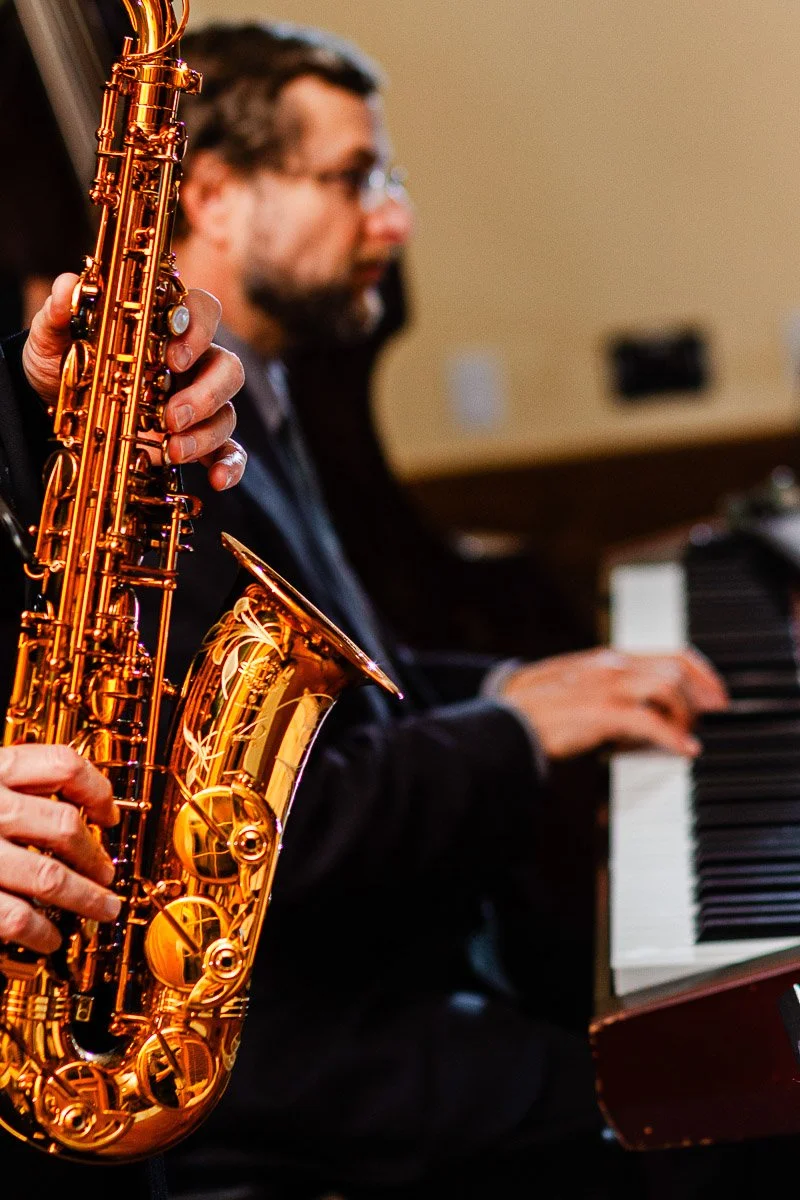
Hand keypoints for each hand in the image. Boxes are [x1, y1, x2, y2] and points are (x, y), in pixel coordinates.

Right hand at [0, 744, 120, 952]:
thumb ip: (8, 783)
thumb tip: (73, 802)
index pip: (62, 764)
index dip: (97, 789)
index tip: (107, 813)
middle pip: (66, 825)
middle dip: (96, 855)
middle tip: (107, 873)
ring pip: (50, 876)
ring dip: (85, 898)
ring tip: (101, 909)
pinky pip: (15, 916)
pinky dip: (41, 931)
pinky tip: (50, 939)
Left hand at [22, 273, 246, 491]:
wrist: (53, 408)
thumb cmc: (62, 365)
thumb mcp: (51, 340)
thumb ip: (57, 314)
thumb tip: (68, 287)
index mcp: (164, 329)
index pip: (204, 311)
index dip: (198, 330)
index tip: (174, 357)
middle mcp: (191, 365)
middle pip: (227, 367)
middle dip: (205, 393)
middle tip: (172, 415)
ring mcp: (198, 404)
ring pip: (227, 412)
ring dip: (206, 433)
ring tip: (172, 450)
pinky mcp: (196, 441)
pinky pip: (231, 453)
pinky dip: (231, 466)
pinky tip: (217, 481)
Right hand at [499, 646, 728, 759]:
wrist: (503, 717)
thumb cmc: (538, 709)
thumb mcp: (581, 691)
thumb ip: (611, 694)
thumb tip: (643, 715)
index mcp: (608, 659)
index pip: (672, 653)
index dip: (703, 673)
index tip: (717, 694)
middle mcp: (611, 666)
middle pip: (676, 670)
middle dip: (699, 697)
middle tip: (705, 722)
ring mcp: (604, 687)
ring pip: (667, 688)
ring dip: (686, 715)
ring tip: (686, 736)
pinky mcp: (598, 713)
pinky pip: (649, 721)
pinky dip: (673, 737)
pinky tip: (683, 750)